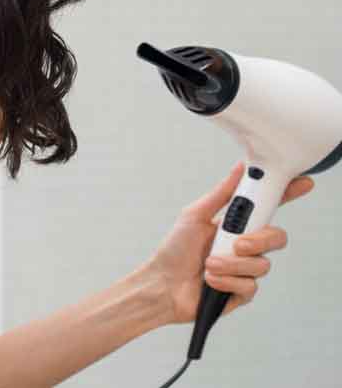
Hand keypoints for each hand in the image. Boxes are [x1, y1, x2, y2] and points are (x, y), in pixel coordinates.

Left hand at [147, 162, 313, 324]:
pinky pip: (250, 286)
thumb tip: (238, 168)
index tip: (300, 183)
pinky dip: (227, 281)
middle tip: (236, 243)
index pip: (267, 209)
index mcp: (235, 225)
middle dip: (258, 240)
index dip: (286, 196)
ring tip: (208, 264)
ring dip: (231, 263)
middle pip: (276, 237)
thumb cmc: (174, 250)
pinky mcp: (241, 292)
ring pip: (262, 264)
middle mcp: (244, 246)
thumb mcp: (195, 215)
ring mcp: (244, 269)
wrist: (162, 284)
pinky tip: (210, 280)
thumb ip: (220, 194)